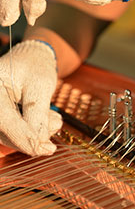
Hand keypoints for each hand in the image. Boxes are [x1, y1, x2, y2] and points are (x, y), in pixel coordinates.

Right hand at [0, 40, 61, 155]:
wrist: (31, 60)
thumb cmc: (35, 67)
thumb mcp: (41, 86)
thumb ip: (38, 115)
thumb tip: (40, 144)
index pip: (4, 120)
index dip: (25, 137)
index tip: (47, 148)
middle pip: (5, 133)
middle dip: (33, 136)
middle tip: (55, 127)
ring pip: (10, 137)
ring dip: (34, 134)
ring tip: (53, 119)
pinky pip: (12, 134)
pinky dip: (31, 131)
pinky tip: (45, 120)